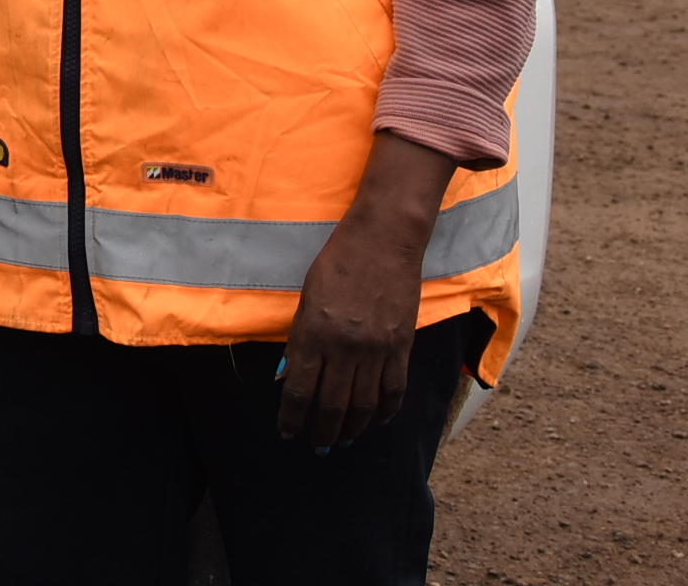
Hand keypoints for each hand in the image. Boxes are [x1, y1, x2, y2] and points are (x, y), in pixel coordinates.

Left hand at [276, 134, 456, 449]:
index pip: (299, 391)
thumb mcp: (307, 298)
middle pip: (332, 407)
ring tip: (343, 440)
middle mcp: (344, 347)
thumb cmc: (338, 263)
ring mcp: (375, 349)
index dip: (292, 419)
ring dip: (352, 429)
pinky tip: (377, 421)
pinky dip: (386, 411)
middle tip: (318, 446)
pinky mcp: (401, 346)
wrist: (383, 241)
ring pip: (364, 406)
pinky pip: (394, 391)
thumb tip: (286, 379)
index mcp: (313, 333)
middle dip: (322, 433)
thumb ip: (299, 342)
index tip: (288, 433)